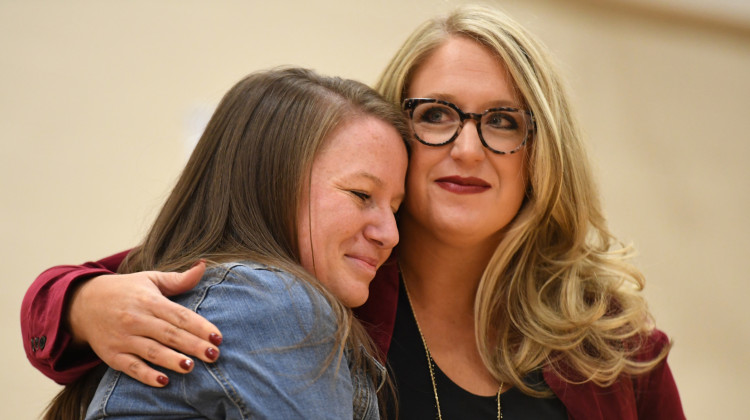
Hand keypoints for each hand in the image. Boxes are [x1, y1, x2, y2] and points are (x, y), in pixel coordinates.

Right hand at [67, 261, 221, 386]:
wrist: (83, 303)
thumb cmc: (125, 290)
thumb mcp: (150, 279)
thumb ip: (178, 279)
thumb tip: (203, 265)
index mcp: (148, 300)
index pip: (179, 315)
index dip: (199, 326)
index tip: (217, 336)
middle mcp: (136, 319)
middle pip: (169, 334)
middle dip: (192, 345)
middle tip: (214, 354)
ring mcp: (123, 338)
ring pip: (151, 351)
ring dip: (172, 360)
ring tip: (191, 367)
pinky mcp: (112, 355)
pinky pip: (131, 367)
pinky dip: (146, 375)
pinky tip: (163, 381)